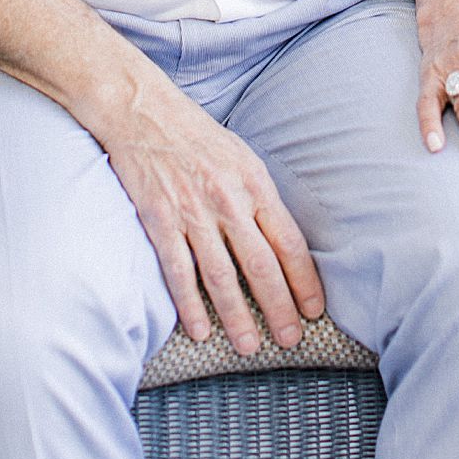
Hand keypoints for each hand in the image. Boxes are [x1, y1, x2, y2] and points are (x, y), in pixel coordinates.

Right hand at [101, 70, 323, 350]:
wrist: (144, 111)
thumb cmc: (196, 135)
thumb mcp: (241, 156)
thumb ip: (259, 198)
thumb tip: (281, 240)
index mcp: (254, 183)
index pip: (288, 240)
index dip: (304, 279)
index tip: (314, 309)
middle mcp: (229, 200)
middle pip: (261, 264)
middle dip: (279, 306)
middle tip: (290, 340)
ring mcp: (193, 212)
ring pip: (221, 276)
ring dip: (237, 316)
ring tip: (249, 346)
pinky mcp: (160, 220)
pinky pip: (178, 271)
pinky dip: (189, 305)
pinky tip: (199, 330)